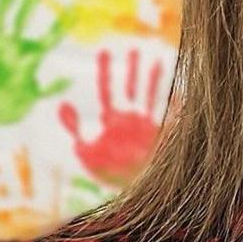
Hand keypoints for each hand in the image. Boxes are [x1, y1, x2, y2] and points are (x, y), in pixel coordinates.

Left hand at [58, 46, 168, 188]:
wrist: (132, 194)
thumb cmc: (108, 174)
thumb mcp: (85, 151)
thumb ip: (74, 127)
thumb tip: (61, 103)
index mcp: (111, 120)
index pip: (107, 90)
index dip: (105, 71)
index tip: (104, 51)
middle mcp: (130, 119)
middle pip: (130, 87)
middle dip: (131, 68)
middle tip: (132, 47)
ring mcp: (148, 125)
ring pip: (150, 94)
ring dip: (152, 78)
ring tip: (155, 59)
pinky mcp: (163, 135)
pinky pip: (170, 114)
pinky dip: (176, 103)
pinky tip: (181, 91)